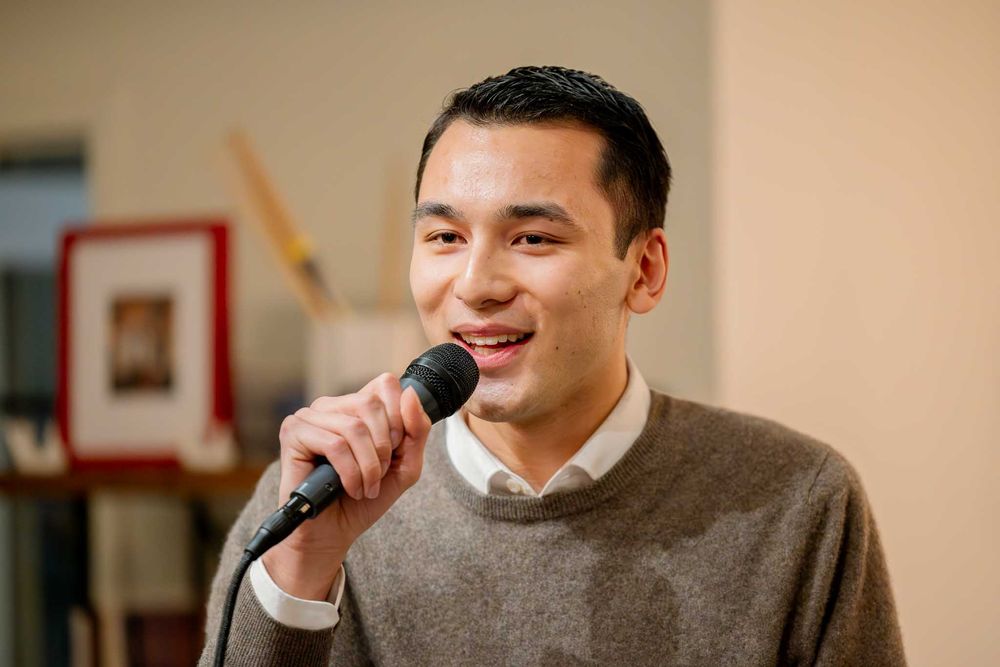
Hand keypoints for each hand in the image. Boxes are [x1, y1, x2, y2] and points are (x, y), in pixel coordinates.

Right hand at [261, 373, 431, 600]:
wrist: (333, 533)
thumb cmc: (365, 498)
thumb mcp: (405, 464)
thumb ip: (416, 430)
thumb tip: (411, 393)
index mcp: (355, 407)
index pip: (386, 385)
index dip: (399, 417)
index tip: (395, 450)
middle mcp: (331, 406)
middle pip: (372, 403)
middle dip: (384, 446)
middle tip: (379, 474)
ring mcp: (309, 417)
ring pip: (355, 426)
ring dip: (369, 465)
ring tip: (365, 486)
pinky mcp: (293, 433)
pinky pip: (334, 443)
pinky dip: (350, 472)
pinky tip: (349, 488)